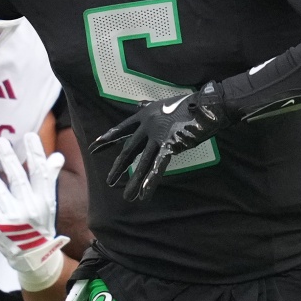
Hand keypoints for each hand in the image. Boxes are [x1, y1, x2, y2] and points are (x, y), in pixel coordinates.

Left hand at [0, 133, 67, 291]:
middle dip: (9, 158)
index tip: (29, 135)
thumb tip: (57, 156)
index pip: (41, 173)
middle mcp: (30, 208)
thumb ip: (50, 179)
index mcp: (45, 201)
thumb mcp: (49, 203)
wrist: (33, 257)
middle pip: (18, 179)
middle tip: (0, 140)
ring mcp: (13, 218)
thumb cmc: (40, 225)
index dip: (36, 153)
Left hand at [91, 85, 228, 201]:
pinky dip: (151, 180)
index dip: (108, 139)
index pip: (121, 129)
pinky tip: (145, 193)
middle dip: (119, 167)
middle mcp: (147, 126)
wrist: (205, 105)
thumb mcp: (162, 103)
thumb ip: (149, 106)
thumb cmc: (187, 104)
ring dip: (135, 181)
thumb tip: (140, 104)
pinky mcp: (170, 145)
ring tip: (127, 196)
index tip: (94, 147)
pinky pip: (159, 166)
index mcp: (144, 115)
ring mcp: (158, 137)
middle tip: (109, 181)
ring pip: (142, 162)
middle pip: (129, 150)